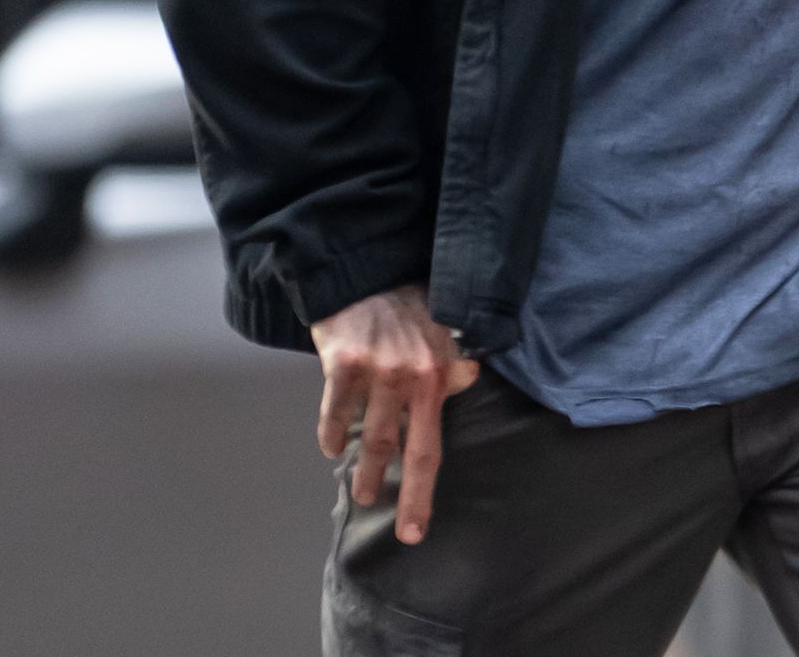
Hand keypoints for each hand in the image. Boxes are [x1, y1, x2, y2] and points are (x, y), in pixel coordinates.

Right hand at [313, 284, 479, 544]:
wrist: (368, 269)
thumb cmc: (410, 302)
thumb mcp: (447, 327)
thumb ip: (455, 359)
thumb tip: (465, 380)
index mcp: (441, 374)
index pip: (432, 446)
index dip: (424, 491)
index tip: (416, 527)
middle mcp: (410, 378)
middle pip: (404, 452)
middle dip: (403, 497)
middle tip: (400, 530)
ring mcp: (376, 372)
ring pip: (370, 438)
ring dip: (365, 471)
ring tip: (361, 492)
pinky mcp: (343, 364)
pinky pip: (335, 413)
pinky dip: (333, 434)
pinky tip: (333, 448)